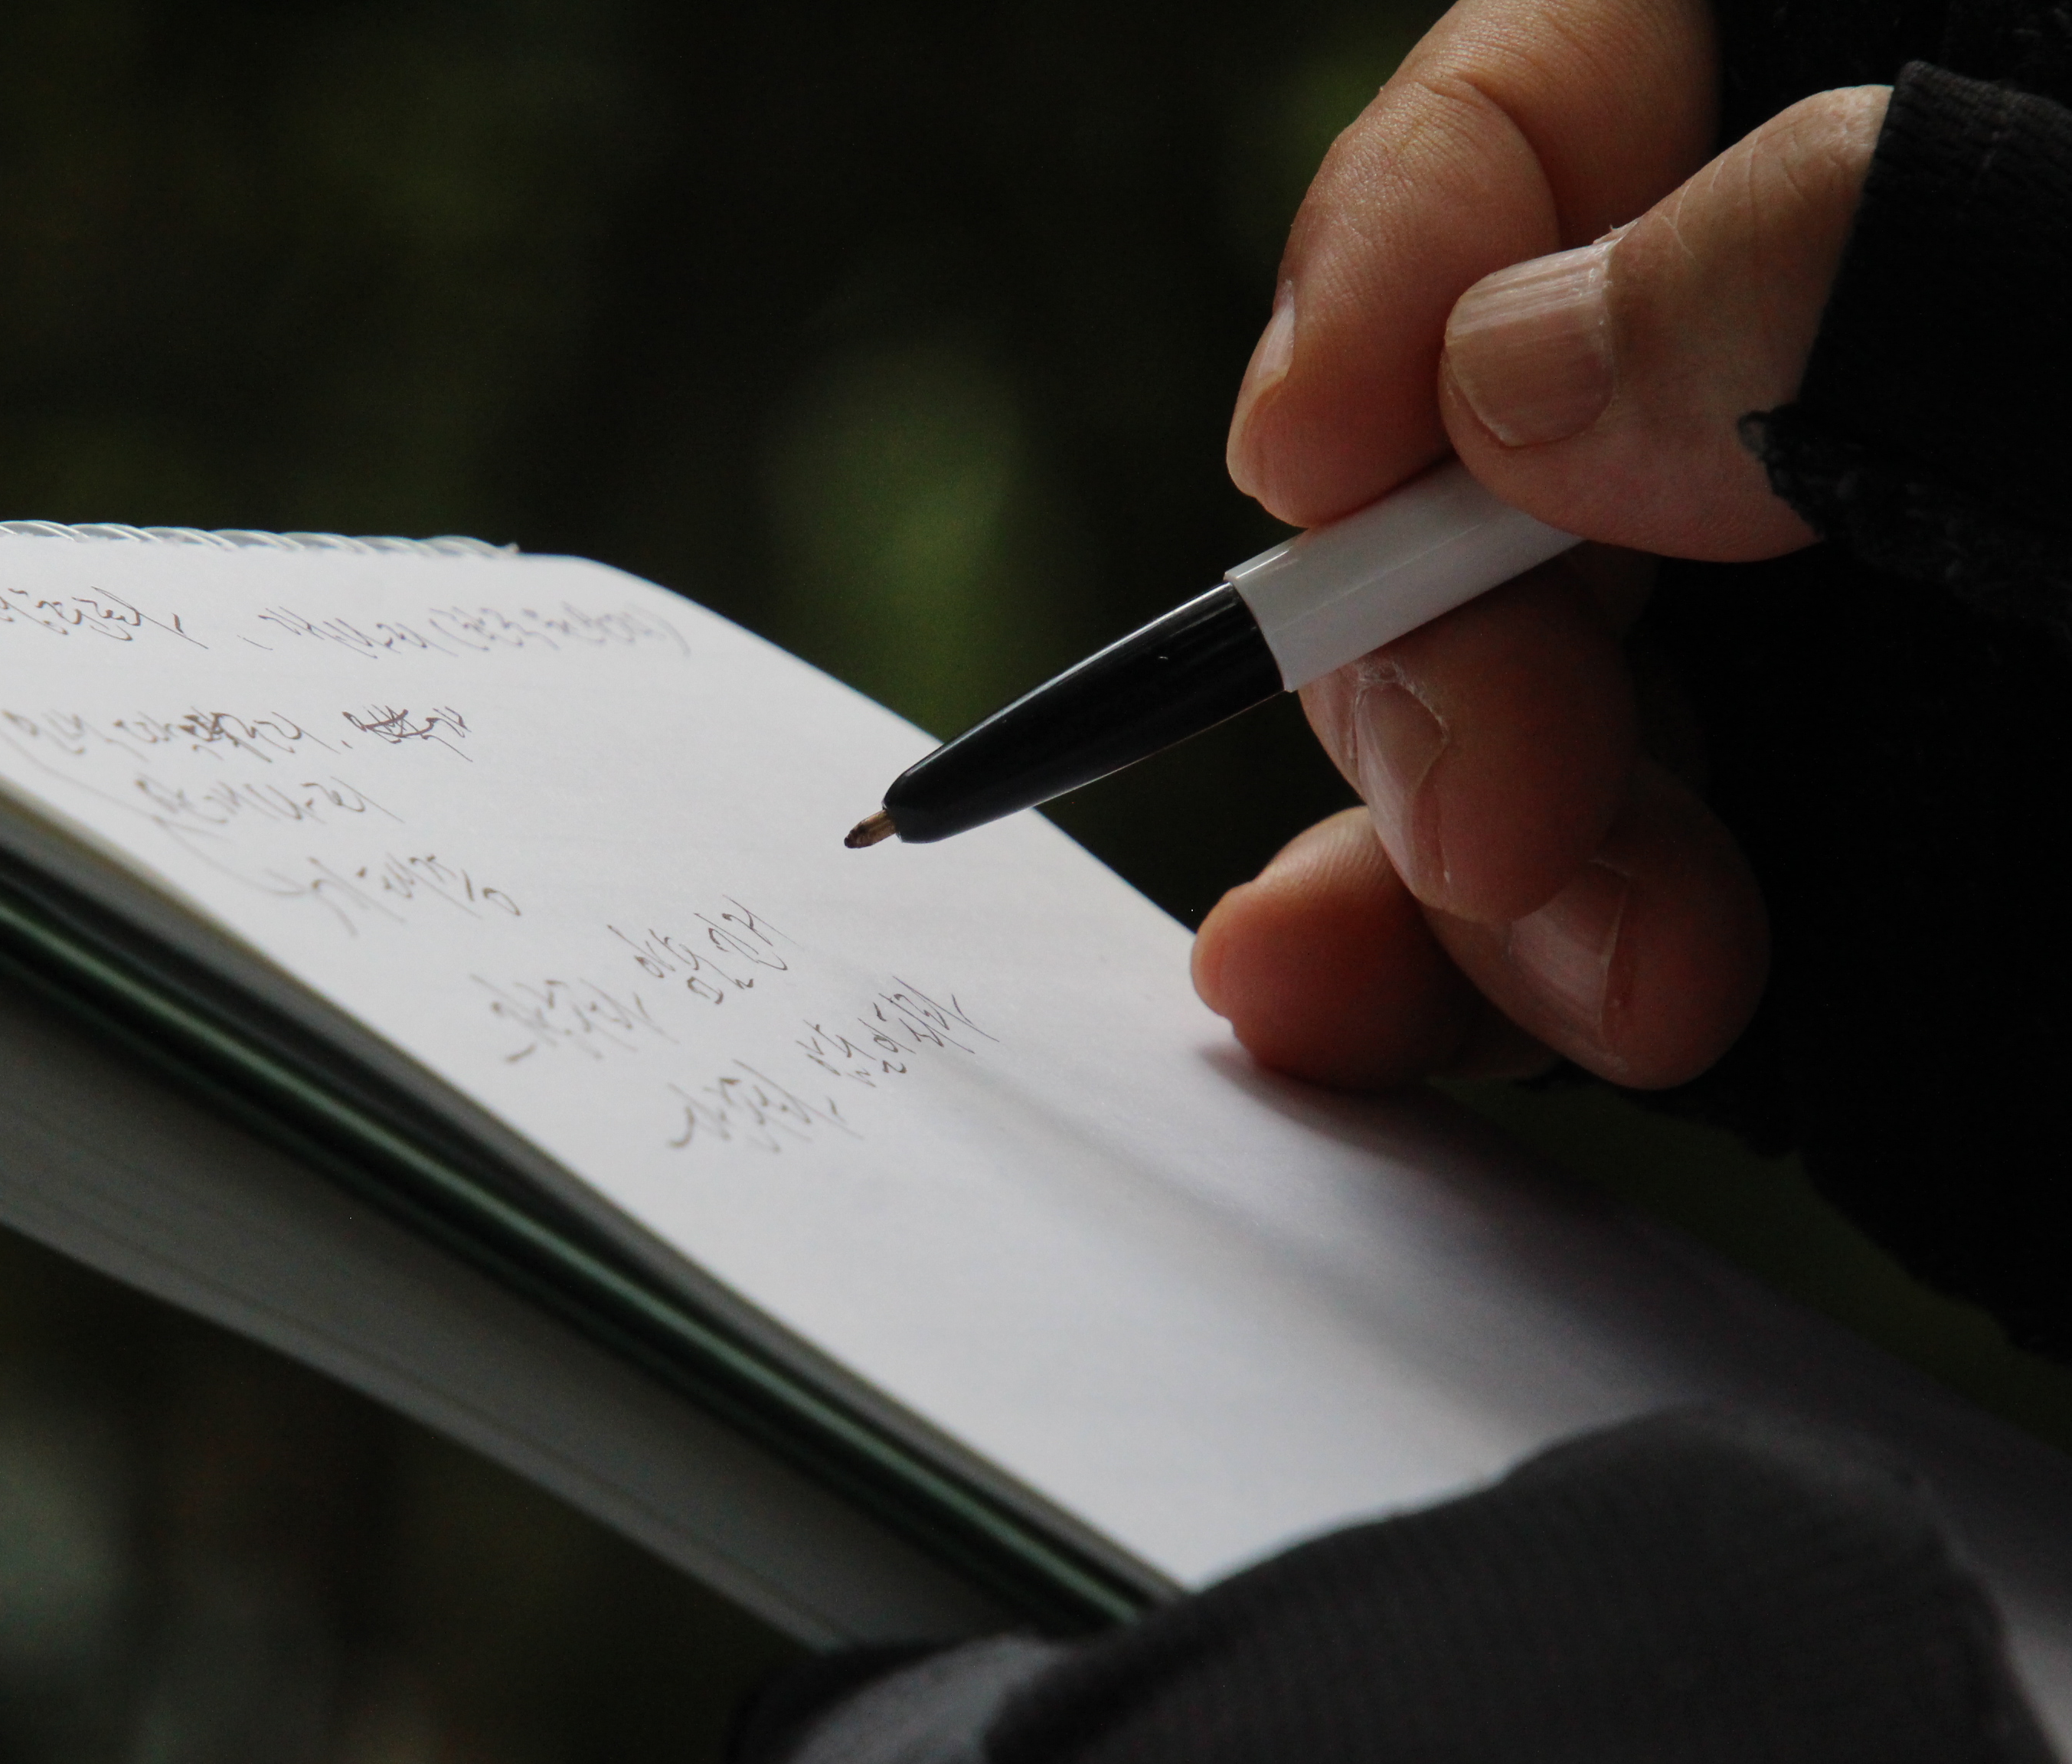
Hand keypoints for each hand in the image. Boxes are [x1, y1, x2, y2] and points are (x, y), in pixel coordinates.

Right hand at [1189, 0, 1888, 1089]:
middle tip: (1507, 801)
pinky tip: (1353, 1015)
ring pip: (1482, 694)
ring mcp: (1808, 649)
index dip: (1404, 241)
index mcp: (1939, 160)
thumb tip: (1520, 378)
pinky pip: (1548, 904)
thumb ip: (1884, 275)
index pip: (1582, 90)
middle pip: (1479, 436)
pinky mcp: (1805, 876)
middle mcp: (1827, 400)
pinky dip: (1438, 974)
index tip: (1310, 447)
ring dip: (1443, 847)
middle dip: (1434, 628)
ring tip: (1609, 982)